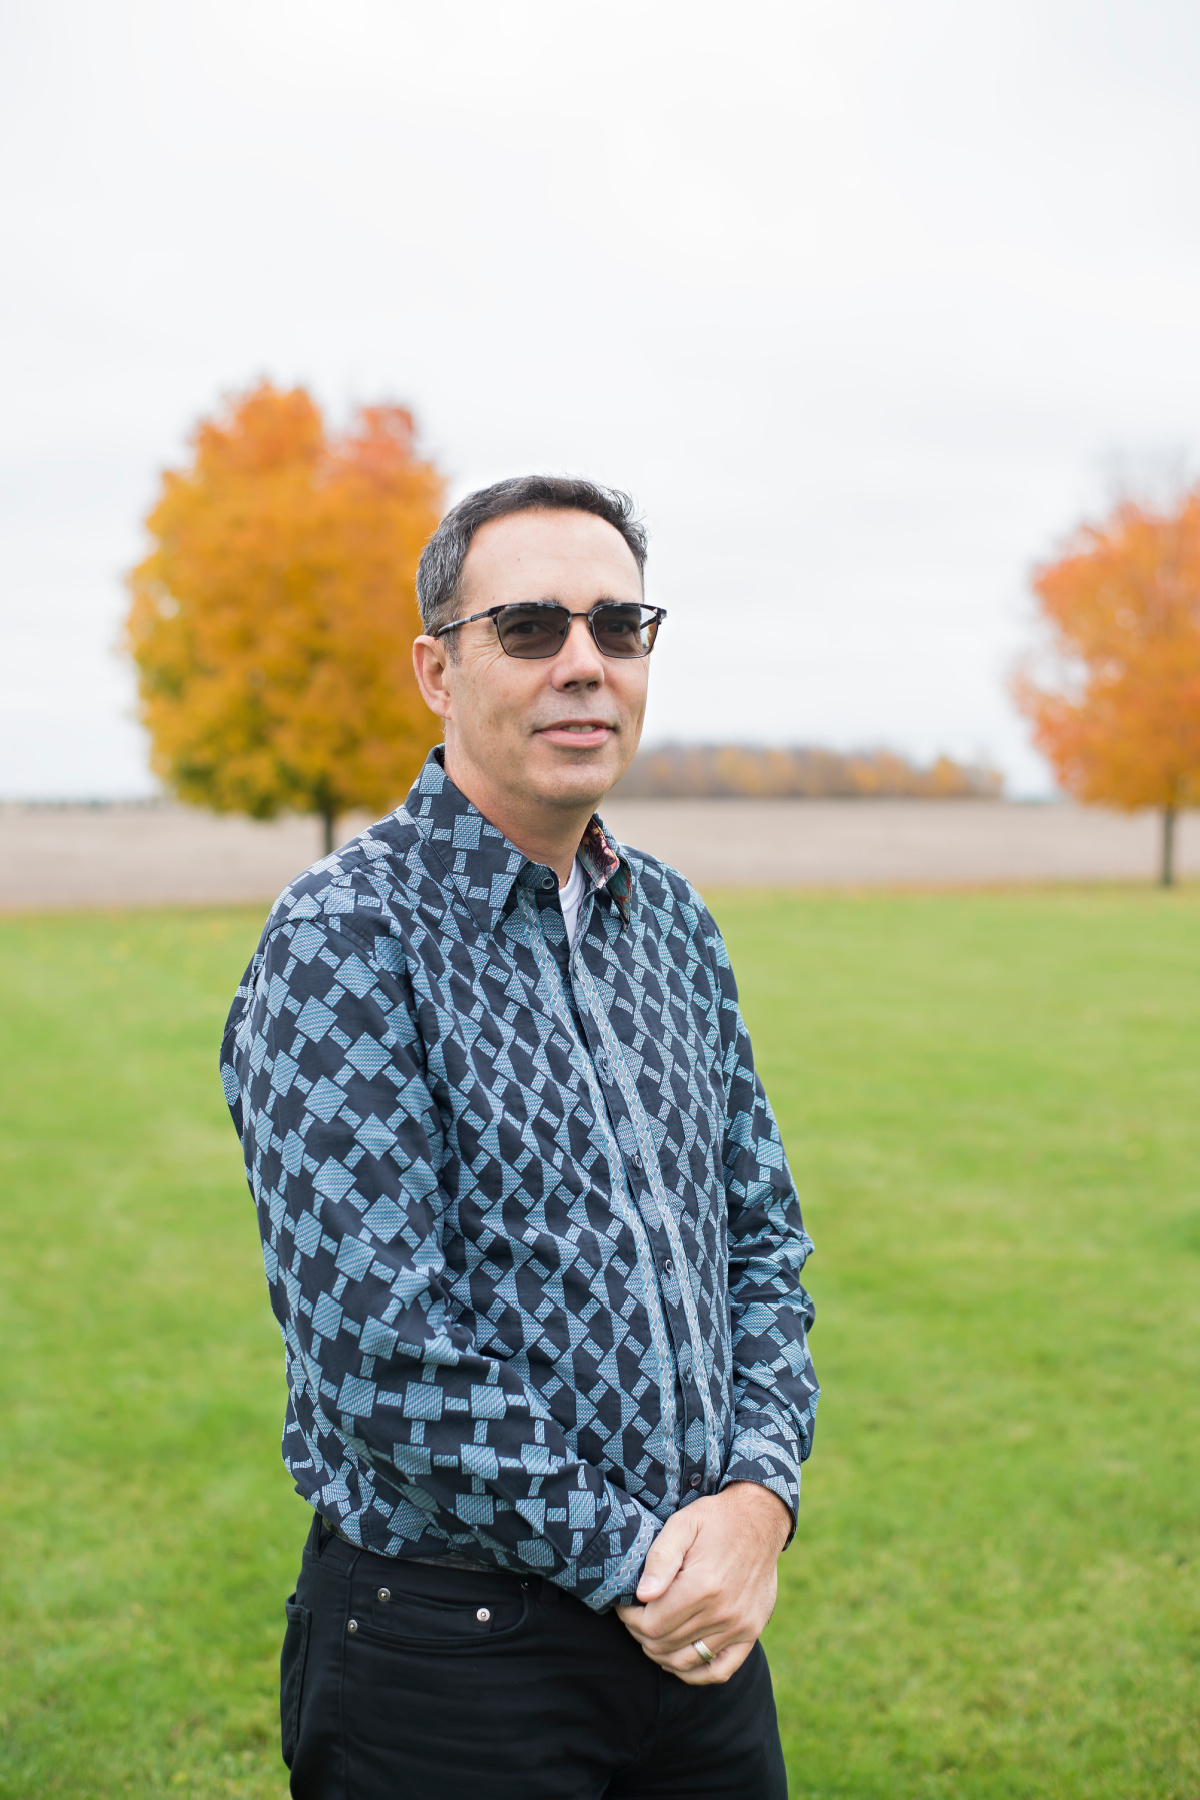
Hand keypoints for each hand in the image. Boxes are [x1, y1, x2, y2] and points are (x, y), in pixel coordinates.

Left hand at [616, 1482, 790, 1685]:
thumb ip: (661, 1559)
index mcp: (702, 1586)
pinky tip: (678, 1659)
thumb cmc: (716, 1520)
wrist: (761, 1520)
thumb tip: (643, 1595)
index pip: (652, 1624)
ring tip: (652, 1634)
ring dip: (660, 1653)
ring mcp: (739, 1627)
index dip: (630, 1618)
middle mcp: (722, 1613)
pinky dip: (694, 1673)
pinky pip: (720, 1671)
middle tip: (635, 1617)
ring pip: (686, 1661)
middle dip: (641, 1633)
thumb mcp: (683, 1524)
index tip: (625, 1605)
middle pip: (665, 1644)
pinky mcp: (751, 1632)